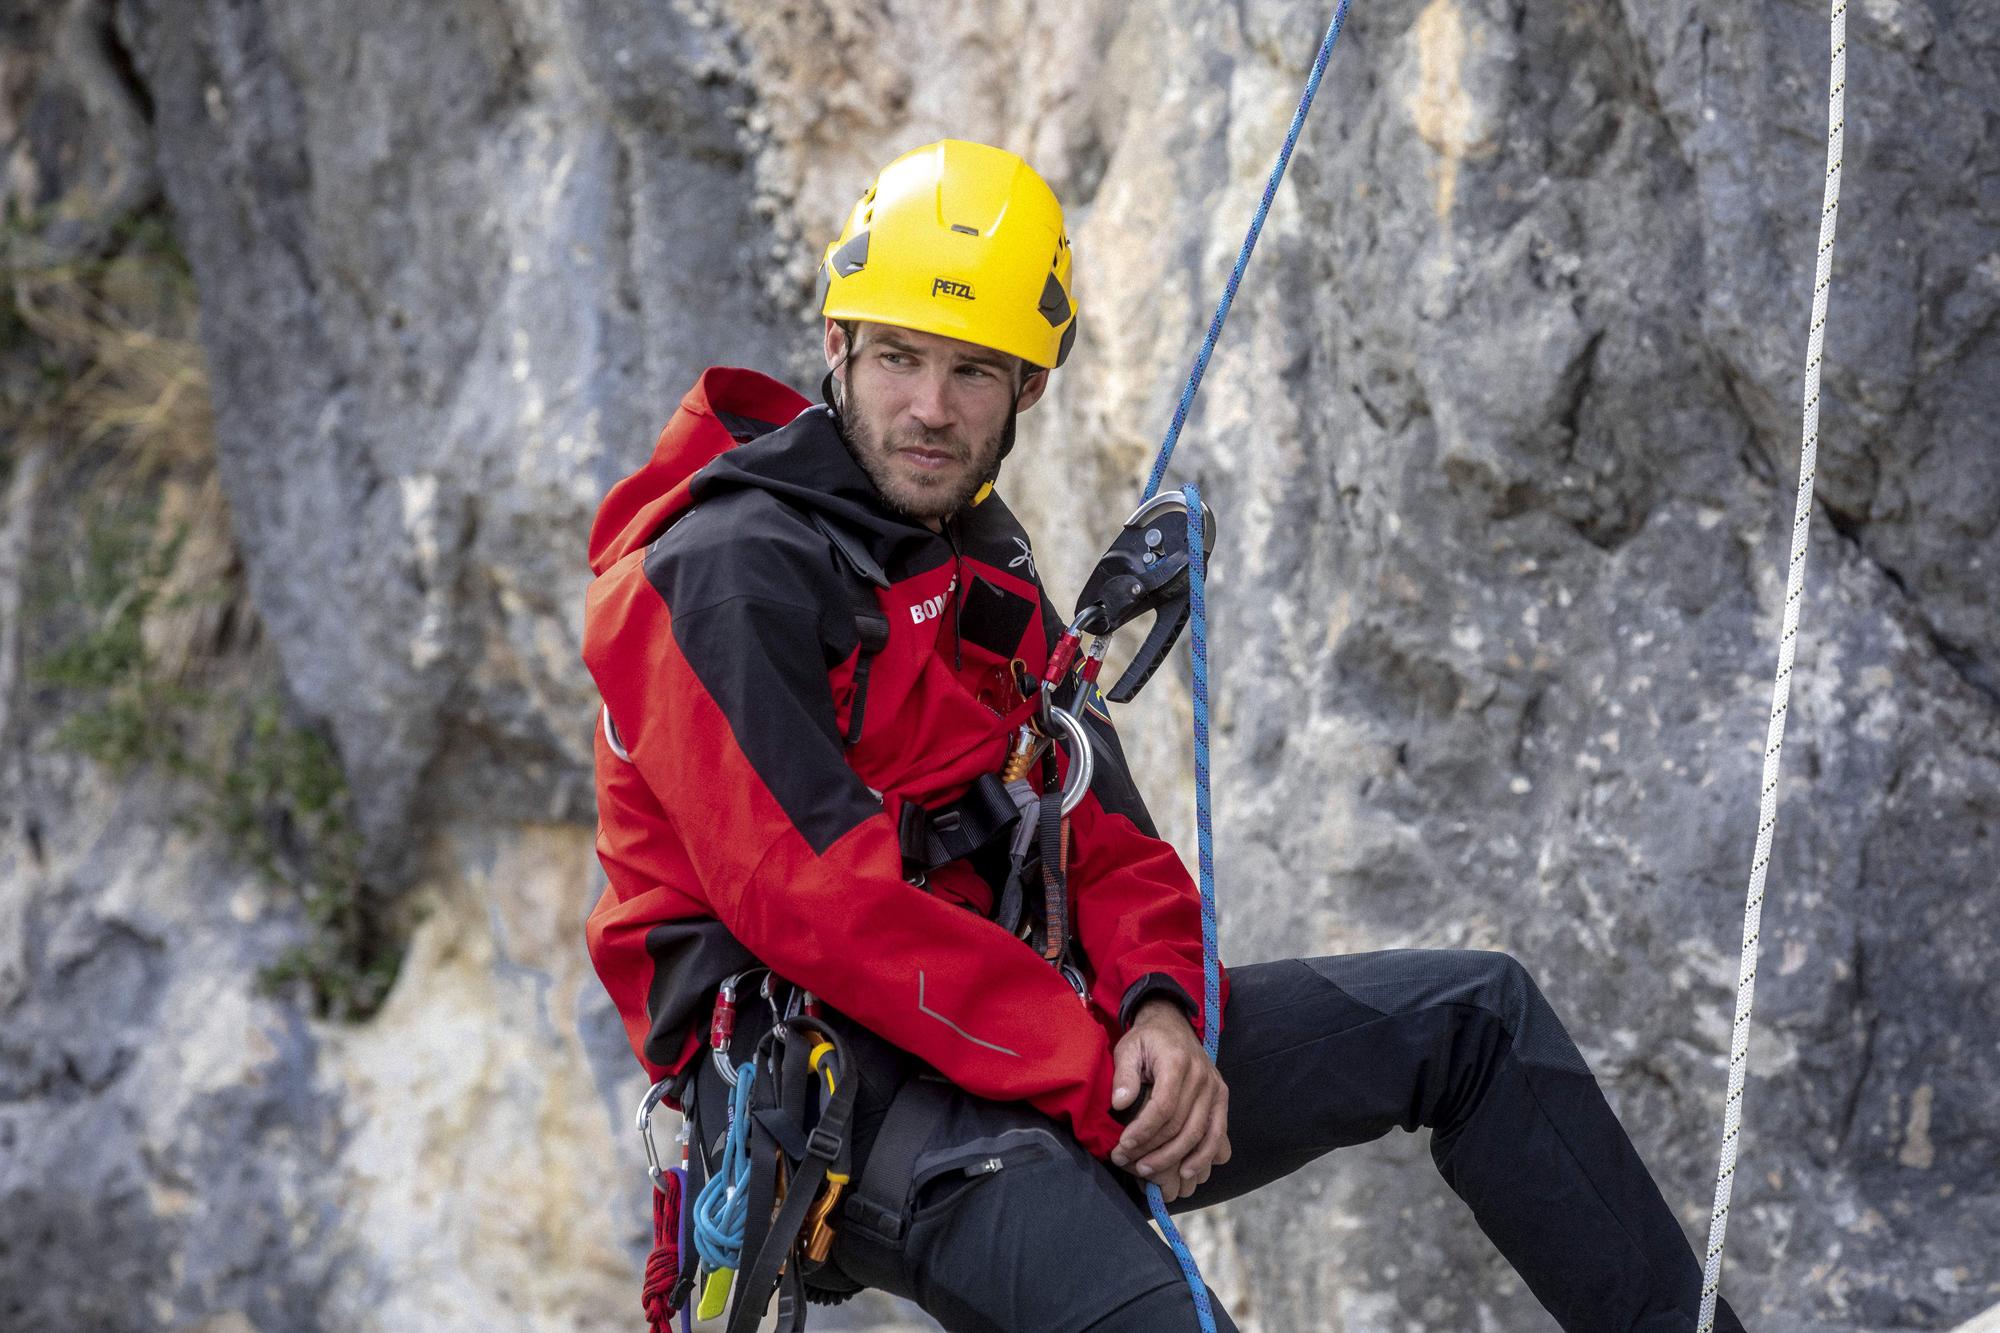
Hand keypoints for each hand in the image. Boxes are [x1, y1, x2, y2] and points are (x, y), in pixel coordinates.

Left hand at [1108, 997, 1230, 1203]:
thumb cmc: (1147, 1040)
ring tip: (1149, 1171)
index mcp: (1177, 1063)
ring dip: (1174, 1158)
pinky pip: (1217, 1133)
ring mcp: (1215, 1089)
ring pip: (1199, 1134)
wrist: (1172, 1025)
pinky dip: (1204, 1156)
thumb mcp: (1128, 1049)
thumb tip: (1121, 1104)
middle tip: (1128, 1162)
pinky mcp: (1222, 1098)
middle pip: (1180, 1124)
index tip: (1123, 1146)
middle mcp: (1202, 1077)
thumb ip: (1124, 1075)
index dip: (1143, 1131)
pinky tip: (1187, 1171)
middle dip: (1153, 1149)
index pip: (1163, 1106)